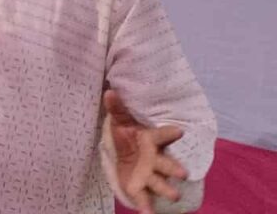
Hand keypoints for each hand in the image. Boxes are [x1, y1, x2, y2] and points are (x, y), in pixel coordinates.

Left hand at [105, 89, 188, 213]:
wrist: (126, 152)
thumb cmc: (127, 135)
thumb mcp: (120, 121)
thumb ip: (116, 108)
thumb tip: (109, 91)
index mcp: (151, 141)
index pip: (162, 136)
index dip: (170, 134)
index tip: (179, 132)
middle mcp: (154, 159)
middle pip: (167, 164)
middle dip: (174, 168)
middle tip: (183, 173)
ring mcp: (149, 174)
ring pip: (160, 182)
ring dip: (167, 189)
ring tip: (175, 196)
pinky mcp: (139, 186)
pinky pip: (143, 198)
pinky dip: (146, 207)